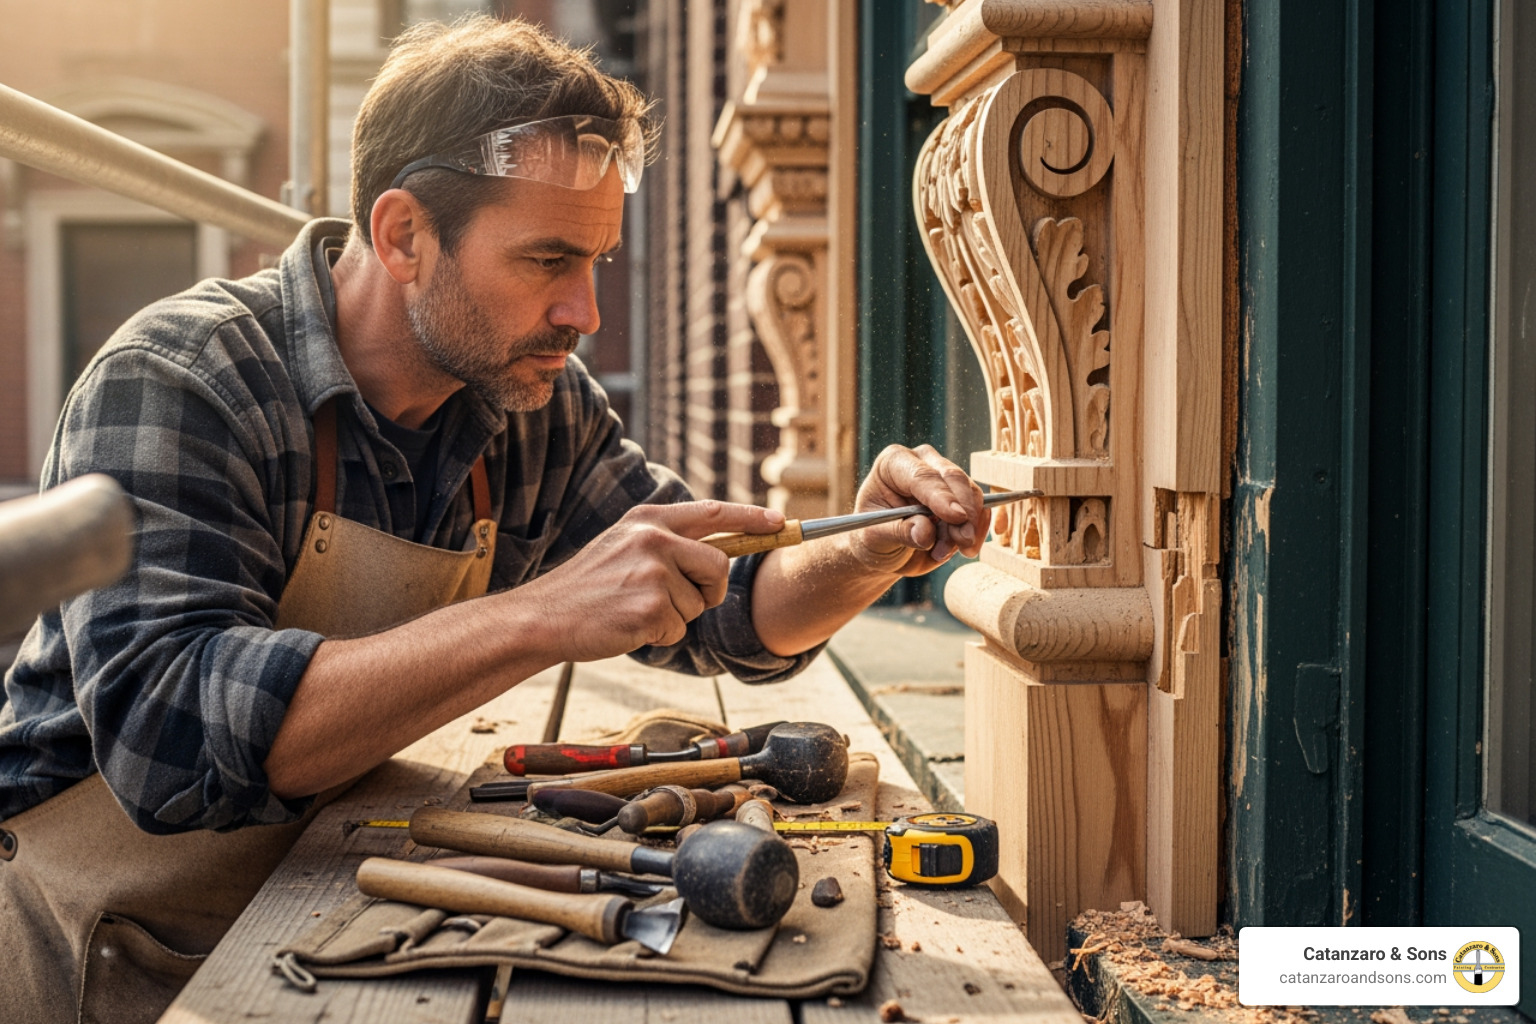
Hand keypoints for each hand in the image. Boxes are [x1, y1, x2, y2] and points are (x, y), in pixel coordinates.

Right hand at [516, 500, 785, 659]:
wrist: (543, 617)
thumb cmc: (588, 588)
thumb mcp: (623, 546)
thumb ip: (667, 542)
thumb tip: (720, 550)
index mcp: (648, 520)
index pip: (713, 513)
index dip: (751, 517)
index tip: (780, 522)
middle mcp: (654, 540)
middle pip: (719, 565)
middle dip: (710, 589)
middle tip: (677, 600)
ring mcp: (653, 574)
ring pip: (699, 604)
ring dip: (676, 617)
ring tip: (634, 610)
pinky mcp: (650, 608)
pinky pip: (680, 629)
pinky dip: (660, 635)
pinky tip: (629, 626)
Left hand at [844, 444, 988, 575]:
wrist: (886, 549)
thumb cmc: (874, 537)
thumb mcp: (876, 538)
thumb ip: (899, 533)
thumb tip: (925, 532)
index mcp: (893, 463)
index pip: (922, 476)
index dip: (941, 496)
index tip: (956, 517)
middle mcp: (923, 462)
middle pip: (953, 479)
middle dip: (963, 513)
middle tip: (964, 543)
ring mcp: (945, 477)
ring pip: (970, 496)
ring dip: (965, 529)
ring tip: (941, 553)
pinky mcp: (962, 496)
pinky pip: (980, 510)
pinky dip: (976, 532)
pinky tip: (962, 550)